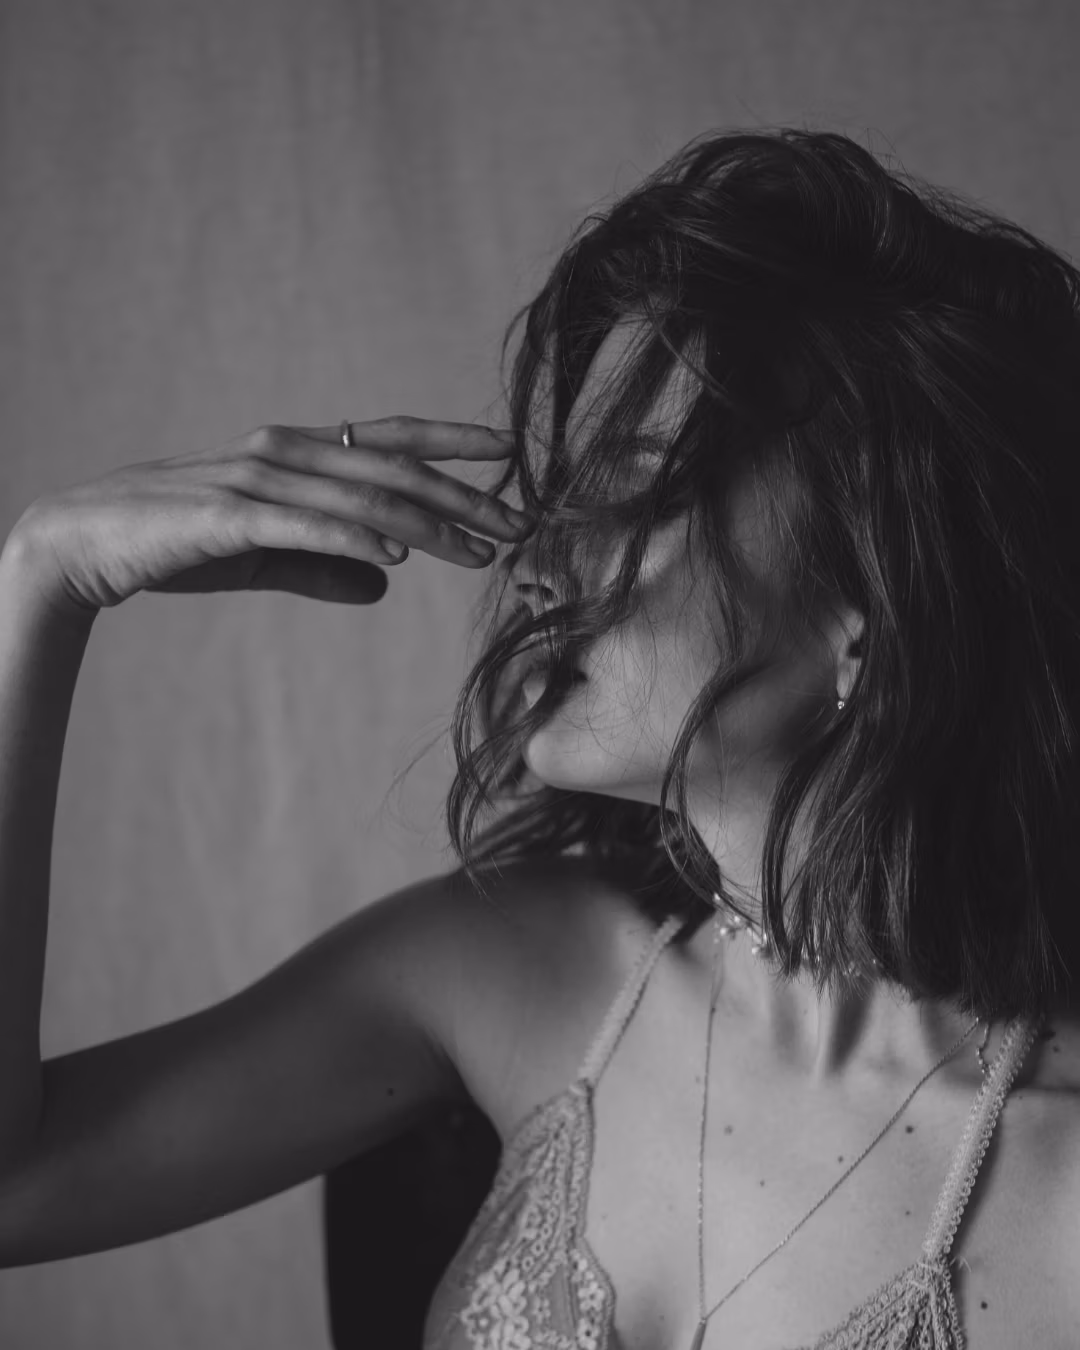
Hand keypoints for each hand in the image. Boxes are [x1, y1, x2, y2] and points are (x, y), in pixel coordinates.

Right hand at [7, 418, 531, 613]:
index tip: (510, 453)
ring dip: (430, 524)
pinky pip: (306, 523)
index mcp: (298, 452)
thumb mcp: (267, 554)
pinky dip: (356, 534)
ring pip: (364, 495)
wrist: (89, 542)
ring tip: (480, 551)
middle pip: (394, 469)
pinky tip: (399, 553)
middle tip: (519, 523)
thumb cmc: (181, 542)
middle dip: (463, 496)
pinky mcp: (230, 515)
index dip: (453, 441)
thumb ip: (326, 563)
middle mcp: (286, 451)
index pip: (391, 439)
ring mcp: (258, 478)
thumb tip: (386, 583)